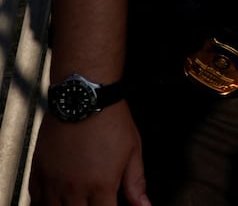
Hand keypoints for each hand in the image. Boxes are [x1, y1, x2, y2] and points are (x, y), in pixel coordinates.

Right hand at [29, 103, 150, 205]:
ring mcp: (54, 182)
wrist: (84, 98)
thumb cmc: (110, 121)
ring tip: (77, 201)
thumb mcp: (133, 152)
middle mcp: (75, 188)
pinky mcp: (38, 172)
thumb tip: (145, 205)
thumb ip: (136, 183)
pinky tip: (55, 200)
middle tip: (94, 201)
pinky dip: (44, 203)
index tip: (111, 205)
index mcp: (101, 186)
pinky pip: (35, 199)